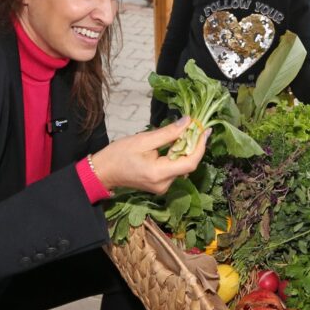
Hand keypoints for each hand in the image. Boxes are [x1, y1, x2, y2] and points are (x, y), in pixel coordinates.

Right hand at [91, 117, 208, 194]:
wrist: (103, 172)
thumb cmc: (119, 154)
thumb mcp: (143, 139)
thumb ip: (168, 133)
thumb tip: (188, 122)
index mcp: (159, 173)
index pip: (190, 162)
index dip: (200, 146)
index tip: (206, 130)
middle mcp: (164, 184)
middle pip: (187, 164)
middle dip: (193, 145)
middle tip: (196, 126)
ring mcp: (162, 187)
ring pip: (182, 167)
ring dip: (186, 150)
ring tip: (185, 132)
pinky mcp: (160, 185)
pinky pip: (174, 169)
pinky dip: (177, 156)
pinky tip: (174, 143)